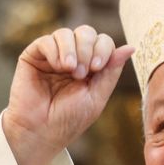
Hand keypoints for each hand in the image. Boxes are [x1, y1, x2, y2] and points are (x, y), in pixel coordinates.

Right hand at [2, 25, 134, 164]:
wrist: (39, 132)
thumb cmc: (68, 120)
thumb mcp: (97, 96)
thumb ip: (111, 71)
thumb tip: (130, 47)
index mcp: (89, 67)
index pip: (103, 42)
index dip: (103, 49)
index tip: (97, 68)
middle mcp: (72, 58)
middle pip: (86, 32)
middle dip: (88, 48)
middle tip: (82, 73)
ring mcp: (52, 56)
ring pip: (66, 33)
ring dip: (72, 50)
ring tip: (70, 70)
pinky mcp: (33, 56)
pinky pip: (46, 41)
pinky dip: (55, 51)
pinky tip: (57, 66)